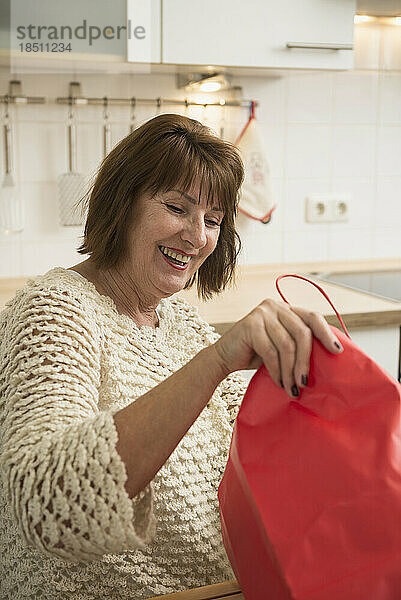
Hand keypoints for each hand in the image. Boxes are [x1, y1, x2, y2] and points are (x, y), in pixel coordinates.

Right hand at [212, 299, 342, 397]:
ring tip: (291, 388)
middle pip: (302, 332)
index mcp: (286, 308)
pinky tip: (278, 382)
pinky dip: (276, 371)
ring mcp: (262, 313)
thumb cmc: (256, 354)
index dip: (326, 334)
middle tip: (305, 382)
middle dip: (306, 361)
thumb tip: (328, 356)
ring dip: (290, 371)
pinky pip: (271, 352)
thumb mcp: (281, 346)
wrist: (224, 358)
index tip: (337, 351)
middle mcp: (275, 306)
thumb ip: (299, 343)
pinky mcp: (250, 325)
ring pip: (287, 345)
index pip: (312, 317)